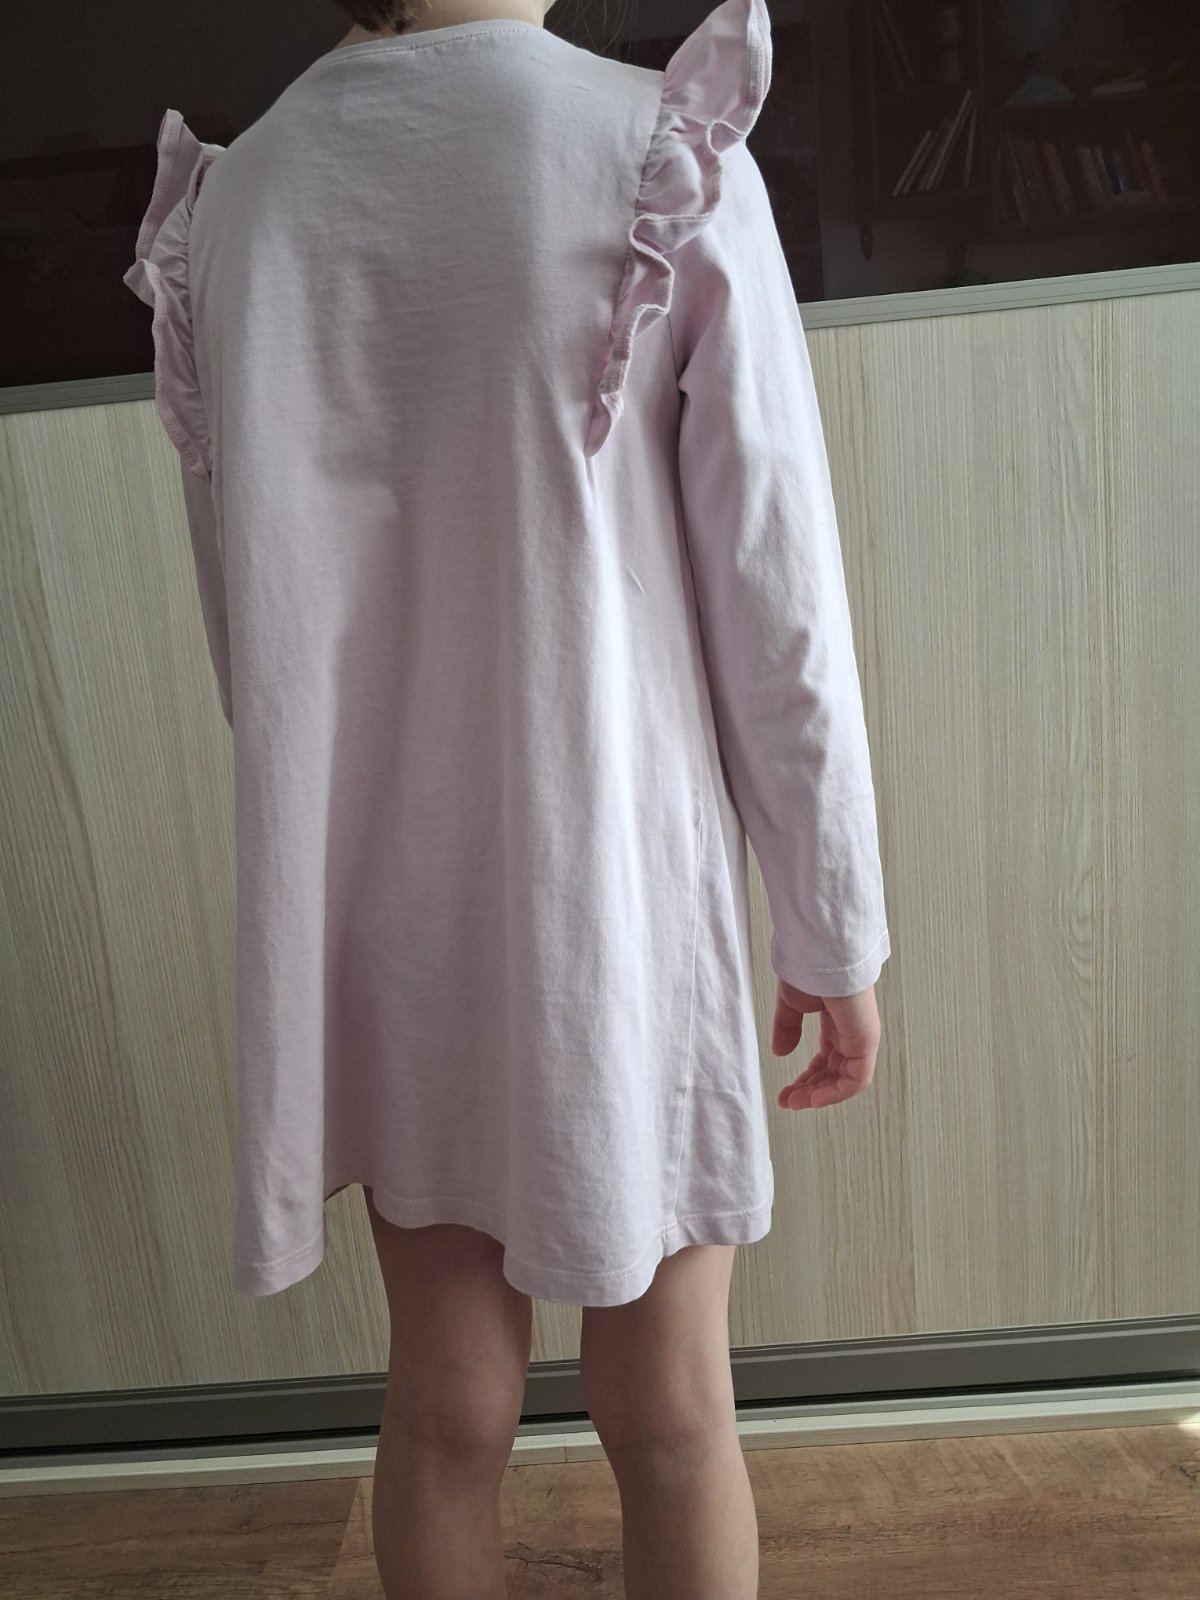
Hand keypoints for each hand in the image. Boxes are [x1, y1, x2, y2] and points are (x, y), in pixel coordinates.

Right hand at [771, 979, 879, 1109]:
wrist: (820, 954)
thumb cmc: (808, 968)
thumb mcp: (791, 1003)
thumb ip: (787, 1028)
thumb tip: (780, 1052)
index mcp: (837, 1020)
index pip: (828, 1058)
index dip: (808, 1077)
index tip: (787, 1090)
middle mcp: (852, 1030)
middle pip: (835, 1072)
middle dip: (810, 1090)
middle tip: (787, 1101)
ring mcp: (861, 1036)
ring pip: (845, 1080)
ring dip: (819, 1095)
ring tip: (795, 1103)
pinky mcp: (866, 1040)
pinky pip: (856, 1078)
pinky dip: (836, 1093)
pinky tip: (814, 1099)